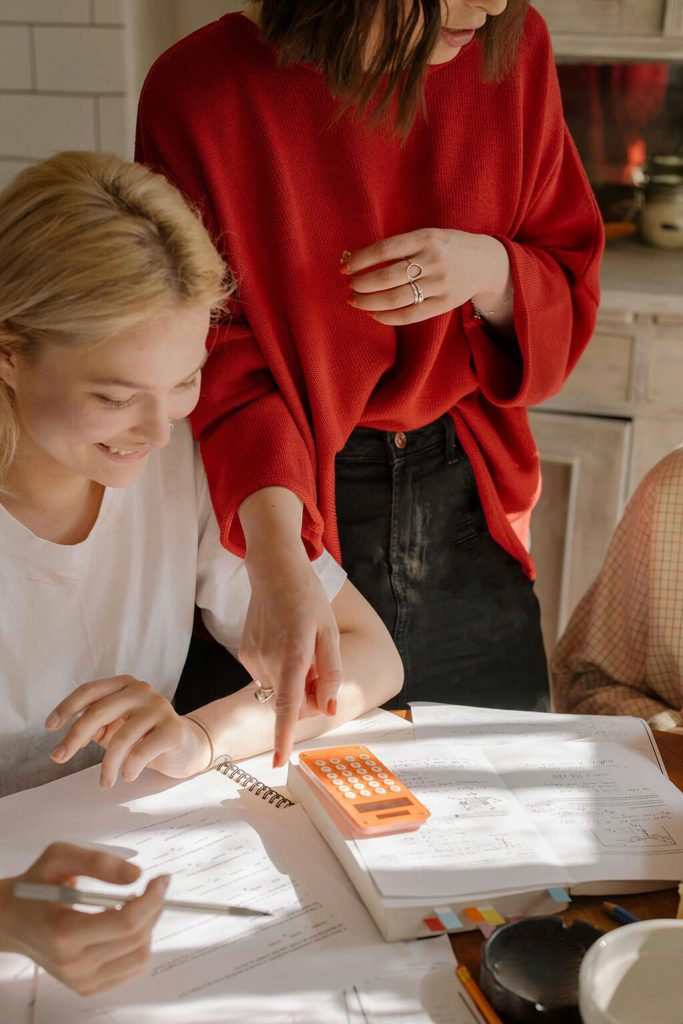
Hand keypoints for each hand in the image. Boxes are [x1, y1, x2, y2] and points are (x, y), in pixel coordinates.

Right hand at [0, 843, 167, 994]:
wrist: (11, 920)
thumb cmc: (35, 886)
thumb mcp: (59, 857)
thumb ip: (98, 862)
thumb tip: (136, 875)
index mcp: (65, 933)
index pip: (126, 922)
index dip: (152, 898)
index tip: (161, 878)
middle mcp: (73, 964)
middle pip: (136, 938)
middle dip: (154, 907)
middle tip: (154, 886)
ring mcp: (81, 980)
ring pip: (139, 957)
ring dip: (149, 926)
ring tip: (138, 905)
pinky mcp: (87, 987)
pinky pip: (130, 969)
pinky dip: (139, 945)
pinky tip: (128, 926)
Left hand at [45, 677, 211, 786]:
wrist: (186, 746)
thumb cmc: (145, 736)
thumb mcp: (116, 728)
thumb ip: (95, 726)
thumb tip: (70, 738)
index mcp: (124, 685)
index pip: (89, 691)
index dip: (66, 708)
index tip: (49, 727)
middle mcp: (141, 690)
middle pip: (98, 712)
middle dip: (74, 738)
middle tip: (59, 758)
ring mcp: (159, 707)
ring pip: (120, 737)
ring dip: (107, 765)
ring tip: (105, 782)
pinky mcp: (173, 729)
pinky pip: (142, 751)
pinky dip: (129, 767)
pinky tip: (127, 775)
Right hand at [240, 548, 341, 767]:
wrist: (274, 571)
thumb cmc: (307, 599)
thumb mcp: (329, 634)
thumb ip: (330, 673)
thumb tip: (328, 707)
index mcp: (293, 656)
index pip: (287, 706)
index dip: (283, 736)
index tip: (280, 761)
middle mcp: (268, 661)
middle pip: (290, 703)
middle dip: (308, 698)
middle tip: (320, 669)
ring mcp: (252, 658)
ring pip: (279, 690)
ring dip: (294, 683)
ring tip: (302, 649)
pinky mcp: (245, 654)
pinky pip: (268, 676)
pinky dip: (281, 671)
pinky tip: (286, 643)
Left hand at [341, 227, 510, 326]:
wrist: (485, 262)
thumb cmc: (446, 247)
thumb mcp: (427, 235)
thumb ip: (398, 246)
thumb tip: (355, 258)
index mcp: (426, 238)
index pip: (385, 249)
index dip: (361, 260)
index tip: (344, 267)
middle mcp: (434, 260)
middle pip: (387, 276)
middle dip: (362, 283)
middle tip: (350, 286)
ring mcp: (440, 283)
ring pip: (396, 298)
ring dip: (369, 301)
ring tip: (355, 300)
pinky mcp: (444, 303)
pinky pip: (410, 314)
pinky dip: (387, 316)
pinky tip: (373, 313)